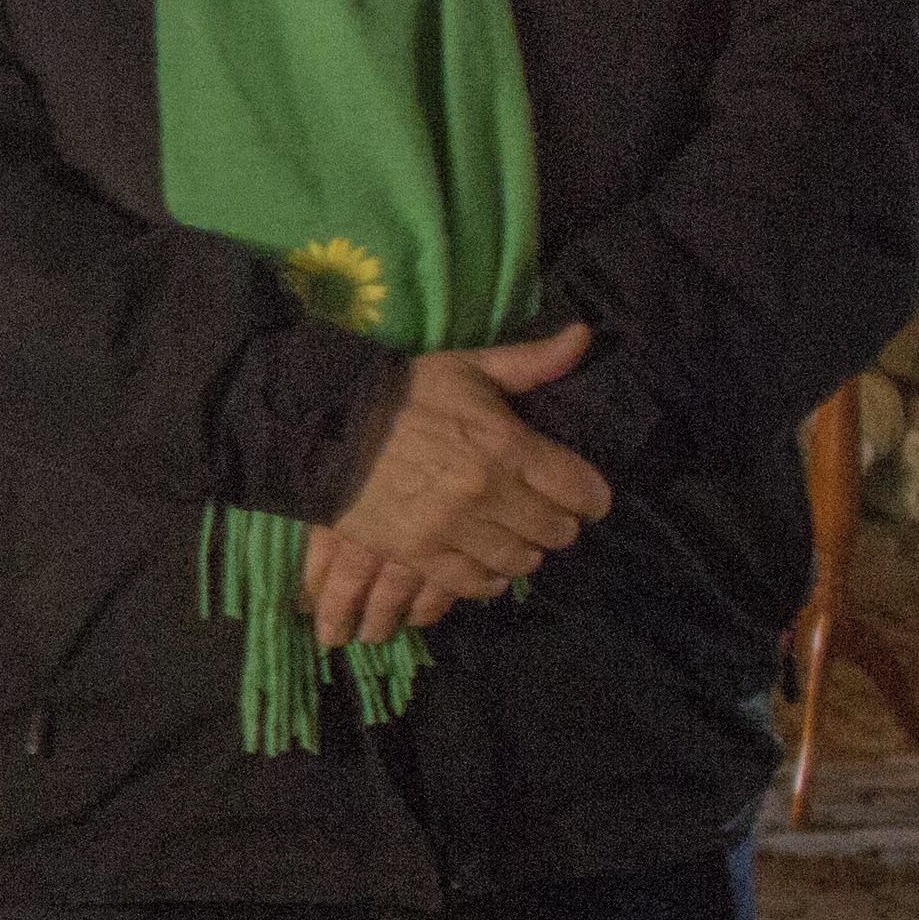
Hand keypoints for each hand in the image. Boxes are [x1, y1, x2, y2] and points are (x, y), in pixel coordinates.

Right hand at [316, 325, 613, 641]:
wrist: (328, 426)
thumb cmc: (405, 393)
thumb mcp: (468, 367)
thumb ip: (530, 360)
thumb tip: (584, 336)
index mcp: (508, 444)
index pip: (582, 490)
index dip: (591, 497)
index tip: (583, 497)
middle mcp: (488, 491)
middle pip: (555, 530)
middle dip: (557, 524)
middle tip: (544, 514)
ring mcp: (453, 526)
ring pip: (519, 560)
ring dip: (524, 551)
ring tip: (513, 538)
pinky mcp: (419, 551)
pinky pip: (473, 583)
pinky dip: (488, 580)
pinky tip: (487, 566)